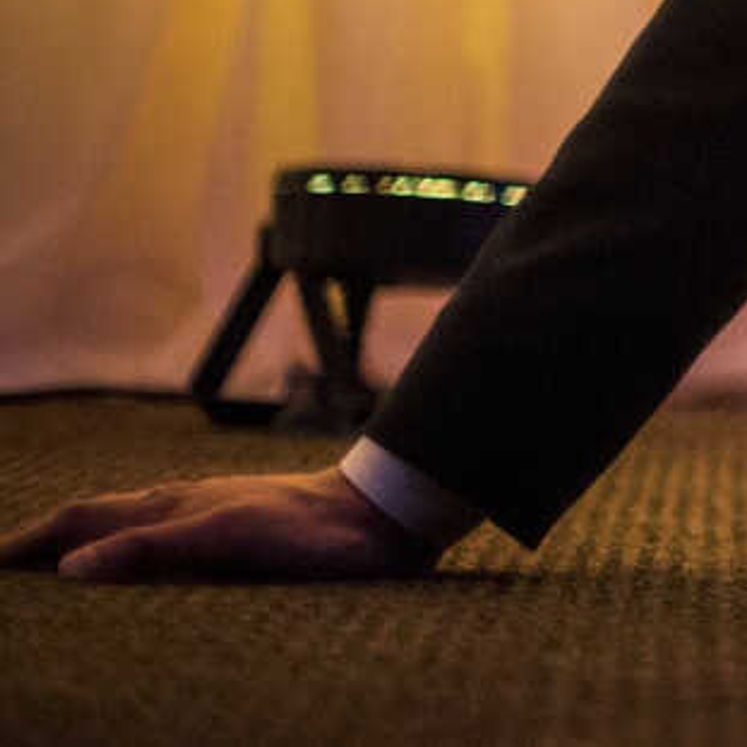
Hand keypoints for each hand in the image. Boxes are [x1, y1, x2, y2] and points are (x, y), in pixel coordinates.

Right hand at [0, 468, 435, 581]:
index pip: (79, 521)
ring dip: (83, 541)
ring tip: (50, 566)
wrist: (382, 514)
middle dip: (42, 540)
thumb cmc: (309, 528)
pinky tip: (141, 565)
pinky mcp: (238, 531)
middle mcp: (182, 505)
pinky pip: (166, 539)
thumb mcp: (226, 537)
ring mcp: (210, 515)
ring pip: (129, 524)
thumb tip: (69, 569)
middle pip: (95, 519)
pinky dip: (131, 551)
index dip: (28, 542)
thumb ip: (152, 548)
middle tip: (5, 566)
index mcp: (169, 507)